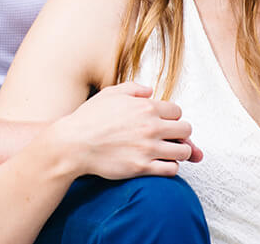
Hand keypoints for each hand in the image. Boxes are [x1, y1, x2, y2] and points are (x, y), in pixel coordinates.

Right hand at [47, 81, 201, 180]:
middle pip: (185, 130)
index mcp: (145, 107)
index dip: (172, 117)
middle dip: (181, 134)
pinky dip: (170, 167)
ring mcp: (147, 148)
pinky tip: (160, 164)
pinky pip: (171, 169)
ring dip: (179, 152)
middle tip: (171, 138)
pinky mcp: (142, 167)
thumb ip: (133, 88)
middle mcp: (150, 126)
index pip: (177, 111)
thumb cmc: (89, 118)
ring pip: (183, 151)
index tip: (166, 123)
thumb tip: (149, 91)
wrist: (73, 144)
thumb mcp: (110, 93)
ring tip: (169, 152)